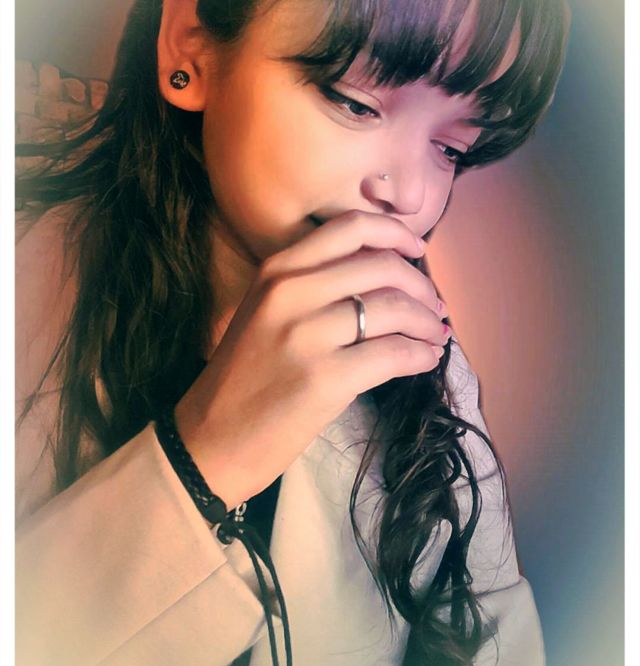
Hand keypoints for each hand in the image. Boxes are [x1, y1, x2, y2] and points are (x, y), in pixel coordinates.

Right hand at [174, 210, 450, 508]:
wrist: (211, 438)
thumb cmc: (244, 376)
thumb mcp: (266, 311)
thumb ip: (314, 284)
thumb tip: (386, 272)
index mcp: (277, 270)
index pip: (350, 227)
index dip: (396, 233)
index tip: (418, 250)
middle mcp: (291, 292)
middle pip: (383, 266)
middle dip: (421, 287)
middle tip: (433, 308)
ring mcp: (308, 335)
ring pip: (394, 309)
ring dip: (427, 322)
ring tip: (434, 336)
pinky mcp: (325, 378)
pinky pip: (395, 354)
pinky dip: (421, 355)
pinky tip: (426, 360)